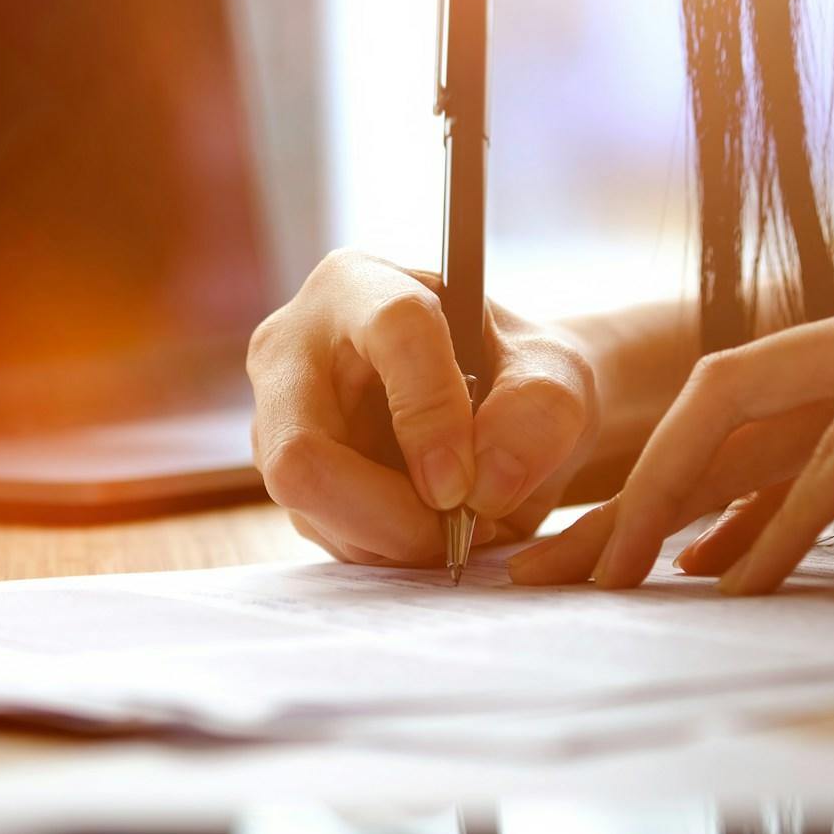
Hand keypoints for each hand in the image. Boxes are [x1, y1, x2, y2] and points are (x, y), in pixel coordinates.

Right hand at [247, 249, 597, 563]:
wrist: (493, 406)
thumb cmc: (514, 372)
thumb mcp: (555, 374)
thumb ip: (539, 410)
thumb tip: (483, 485)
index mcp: (359, 285)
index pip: (391, 330)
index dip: (434, 412)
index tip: (471, 482)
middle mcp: (294, 349)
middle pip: (302, 451)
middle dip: (388, 512)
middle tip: (454, 529)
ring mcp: (278, 420)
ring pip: (310, 505)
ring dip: (396, 537)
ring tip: (457, 522)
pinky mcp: (284, 478)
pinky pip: (325, 533)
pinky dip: (386, 548)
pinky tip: (426, 522)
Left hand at [510, 277, 833, 591]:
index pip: (755, 420)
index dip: (682, 489)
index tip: (627, 557)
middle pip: (719, 408)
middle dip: (636, 487)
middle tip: (569, 564)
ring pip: (744, 416)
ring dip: (667, 501)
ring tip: (612, 575)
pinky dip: (778, 526)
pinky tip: (730, 583)